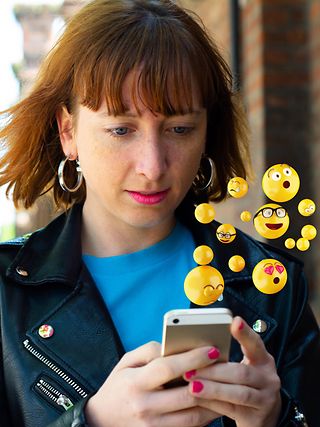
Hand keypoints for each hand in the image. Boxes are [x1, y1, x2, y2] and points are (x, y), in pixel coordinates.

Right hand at [85, 341, 221, 426]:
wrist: (102, 420)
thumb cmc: (118, 386)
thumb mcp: (126, 362)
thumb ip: (149, 351)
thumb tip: (173, 345)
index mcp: (136, 383)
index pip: (167, 368)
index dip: (192, 358)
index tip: (212, 350)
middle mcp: (145, 406)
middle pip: (185, 394)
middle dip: (210, 380)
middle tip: (228, 368)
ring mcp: (154, 426)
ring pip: (192, 416)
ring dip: (214, 401)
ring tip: (228, 386)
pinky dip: (205, 417)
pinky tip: (215, 403)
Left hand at [185, 316, 280, 426]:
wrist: (262, 418)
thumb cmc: (244, 384)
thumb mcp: (242, 368)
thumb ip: (227, 358)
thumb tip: (196, 348)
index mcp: (263, 360)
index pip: (255, 343)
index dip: (245, 333)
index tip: (235, 321)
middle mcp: (268, 378)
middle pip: (241, 372)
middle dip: (214, 370)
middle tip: (191, 367)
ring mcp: (265, 399)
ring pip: (237, 393)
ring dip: (212, 388)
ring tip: (192, 385)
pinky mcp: (256, 418)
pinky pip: (231, 409)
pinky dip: (212, 403)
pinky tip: (197, 399)